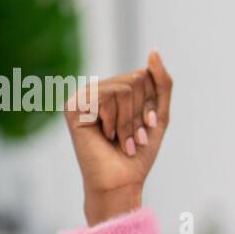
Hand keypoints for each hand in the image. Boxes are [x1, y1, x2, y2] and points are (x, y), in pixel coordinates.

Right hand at [63, 50, 171, 222]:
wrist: (122, 182)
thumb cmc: (138, 153)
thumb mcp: (158, 114)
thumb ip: (161, 83)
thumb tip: (153, 51)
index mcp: (112, 89)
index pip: (142, 76)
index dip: (150, 105)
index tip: (145, 128)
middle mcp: (95, 90)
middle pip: (134, 80)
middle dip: (141, 113)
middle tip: (133, 137)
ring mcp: (82, 97)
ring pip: (123, 89)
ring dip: (130, 121)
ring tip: (123, 140)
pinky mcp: (73, 107)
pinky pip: (108, 98)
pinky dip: (115, 122)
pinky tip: (107, 137)